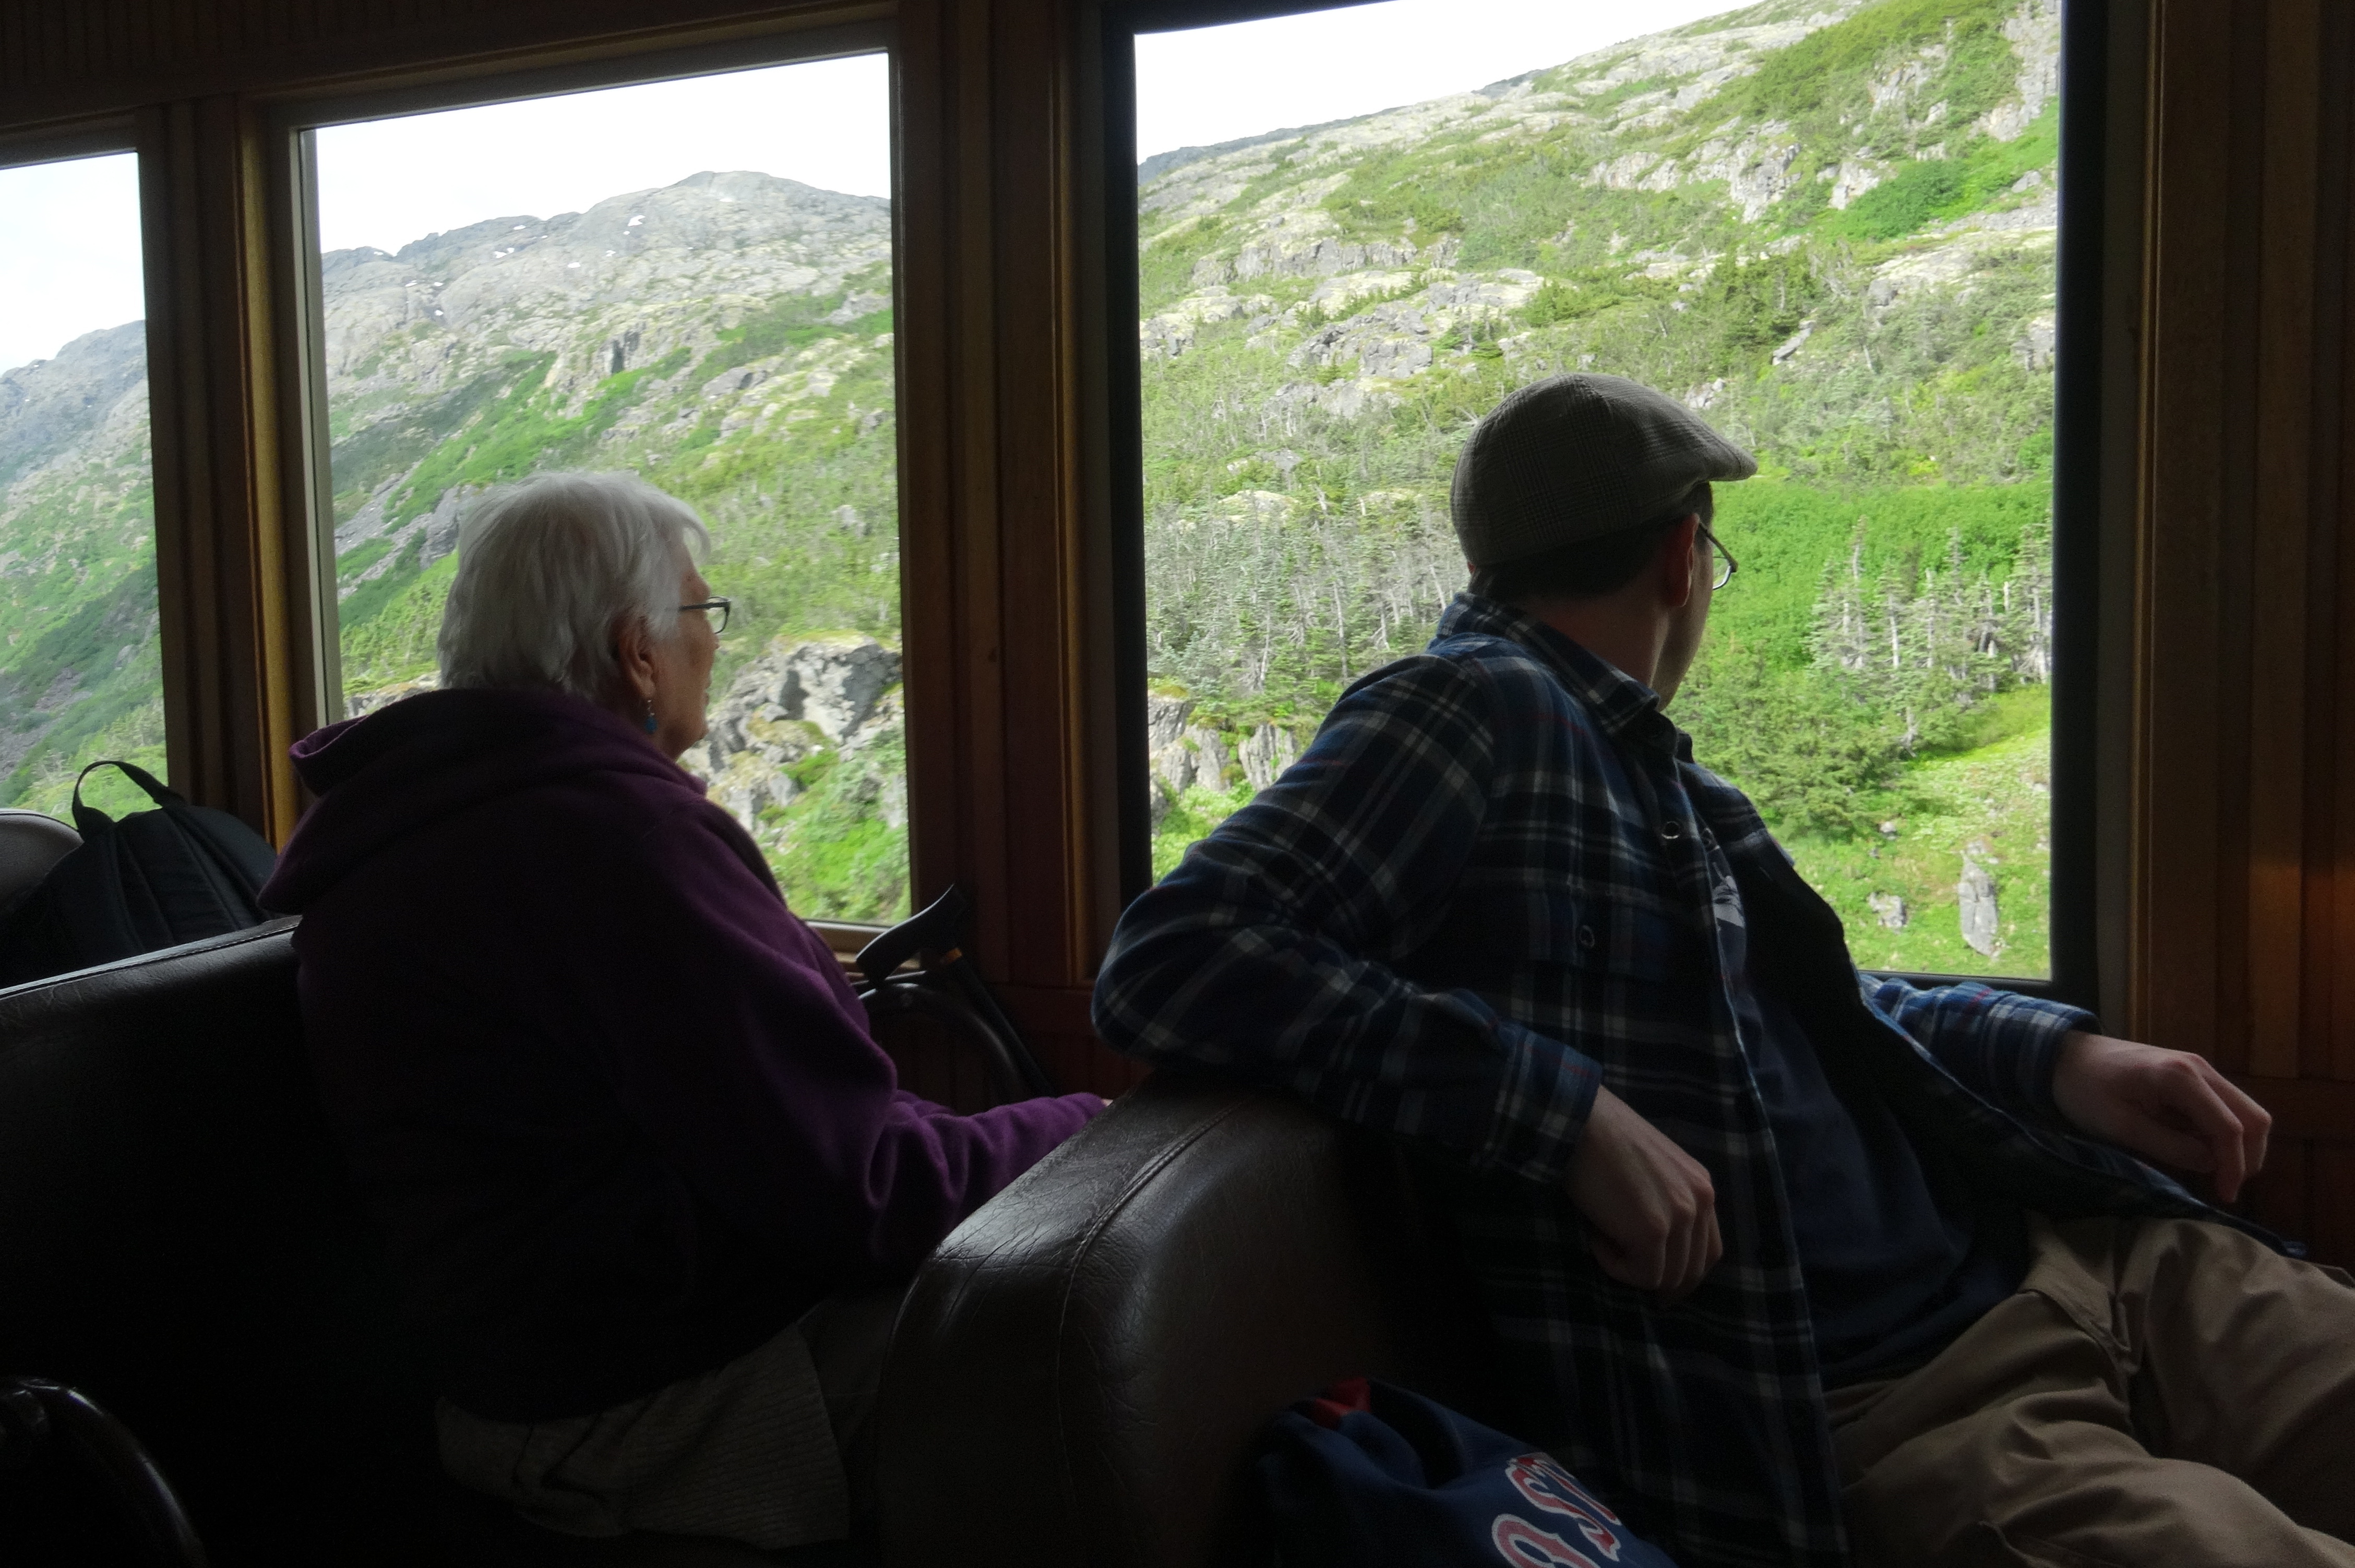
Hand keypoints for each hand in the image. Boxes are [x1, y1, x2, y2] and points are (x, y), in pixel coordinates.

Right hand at [1565, 1085, 1721, 1300]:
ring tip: (1602, 1239)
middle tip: (1629, 1277)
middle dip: (1663, 1284)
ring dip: (1632, 1270)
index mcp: (1702, 1186)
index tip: (1660, 1283)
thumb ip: (1667, 1199)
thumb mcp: (1653, 1168)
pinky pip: (1641, 1275)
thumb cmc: (1604, 1140)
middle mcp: (1700, 1201)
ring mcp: (1679, 1217)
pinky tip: (1596, 1238)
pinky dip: (1615, 1267)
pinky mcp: (1652, 1231)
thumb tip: (1658, 1246)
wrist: (1580, 1121)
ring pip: (1667, 1278)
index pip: (1709, 1249)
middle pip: (1694, 1269)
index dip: (1685, 1273)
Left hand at [2051, 1032, 2271, 1201]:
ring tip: (2208, 1171)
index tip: (2226, 1195)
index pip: (2230, 1127)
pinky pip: (2221, 1109)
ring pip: (2243, 1113)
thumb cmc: (2084, 1090)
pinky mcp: (2192, 1078)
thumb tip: (2211, 1163)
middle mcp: (2200, 1069)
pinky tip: (2195, 1151)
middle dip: (2247, 1156)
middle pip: (2253, 1117)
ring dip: (2235, 1146)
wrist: (2064, 1056)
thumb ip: (2168, 1146)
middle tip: (2224, 1186)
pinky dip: (2219, 1134)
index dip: (2235, 1165)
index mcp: (2181, 1077)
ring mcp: (2198, 1071)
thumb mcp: (2119, 1126)